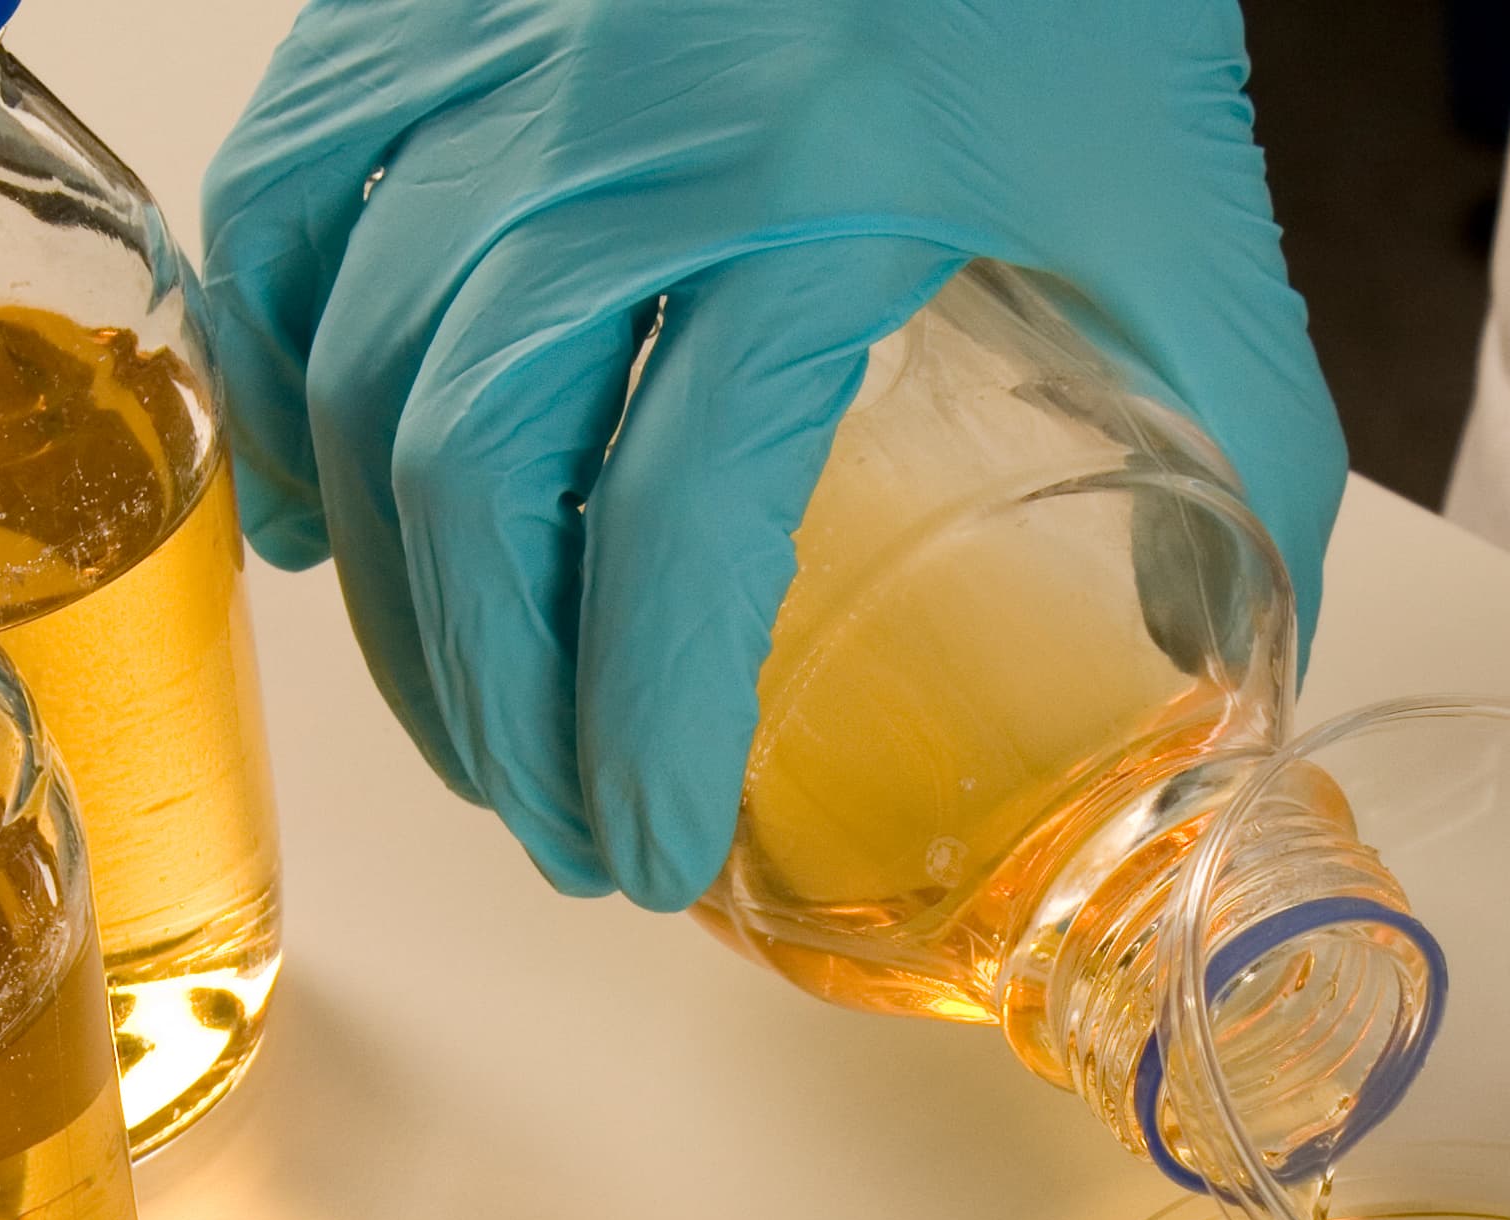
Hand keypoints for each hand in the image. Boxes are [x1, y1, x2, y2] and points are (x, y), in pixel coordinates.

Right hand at [200, 0, 1341, 907]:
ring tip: (471, 733)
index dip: (643, 719)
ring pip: (361, 366)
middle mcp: (625, 123)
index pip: (682, 516)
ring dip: (397, 594)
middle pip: (477, 474)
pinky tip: (317, 523)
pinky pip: (285, 216)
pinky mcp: (425, 11)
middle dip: (501, 702)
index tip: (653, 846)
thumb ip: (1231, 447)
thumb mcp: (1189, 214)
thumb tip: (1215, 664)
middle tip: (566, 832)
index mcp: (825, 181)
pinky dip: (279, 386)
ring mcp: (501, 57)